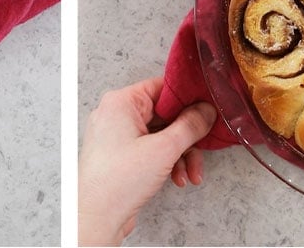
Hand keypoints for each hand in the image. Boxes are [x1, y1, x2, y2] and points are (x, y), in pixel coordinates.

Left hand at [78, 77, 216, 245]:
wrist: (97, 216)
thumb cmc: (117, 181)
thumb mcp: (164, 149)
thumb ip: (190, 126)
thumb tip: (205, 111)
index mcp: (121, 102)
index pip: (162, 87)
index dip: (187, 100)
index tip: (206, 110)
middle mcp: (117, 115)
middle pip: (165, 115)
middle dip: (187, 136)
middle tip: (202, 146)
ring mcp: (118, 136)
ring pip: (161, 136)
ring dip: (180, 154)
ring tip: (191, 172)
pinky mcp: (121, 156)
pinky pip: (151, 150)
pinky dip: (167, 162)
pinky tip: (178, 178)